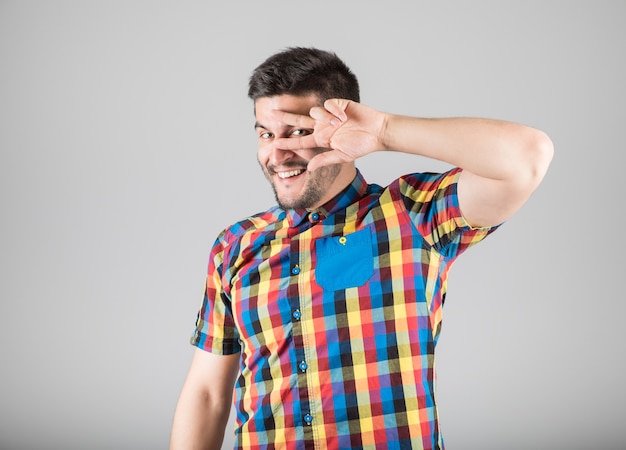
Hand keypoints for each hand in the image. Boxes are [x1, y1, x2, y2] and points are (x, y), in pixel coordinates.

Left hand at [273, 99, 387, 170]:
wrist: (377, 131)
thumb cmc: (362, 145)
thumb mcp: (342, 155)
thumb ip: (325, 159)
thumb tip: (309, 168)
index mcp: (322, 139)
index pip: (301, 140)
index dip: (288, 141)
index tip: (274, 143)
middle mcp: (323, 126)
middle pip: (299, 121)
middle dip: (286, 117)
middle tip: (272, 113)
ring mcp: (329, 115)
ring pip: (315, 112)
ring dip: (325, 118)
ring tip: (339, 124)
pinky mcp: (338, 104)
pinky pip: (328, 104)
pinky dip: (334, 111)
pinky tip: (344, 116)